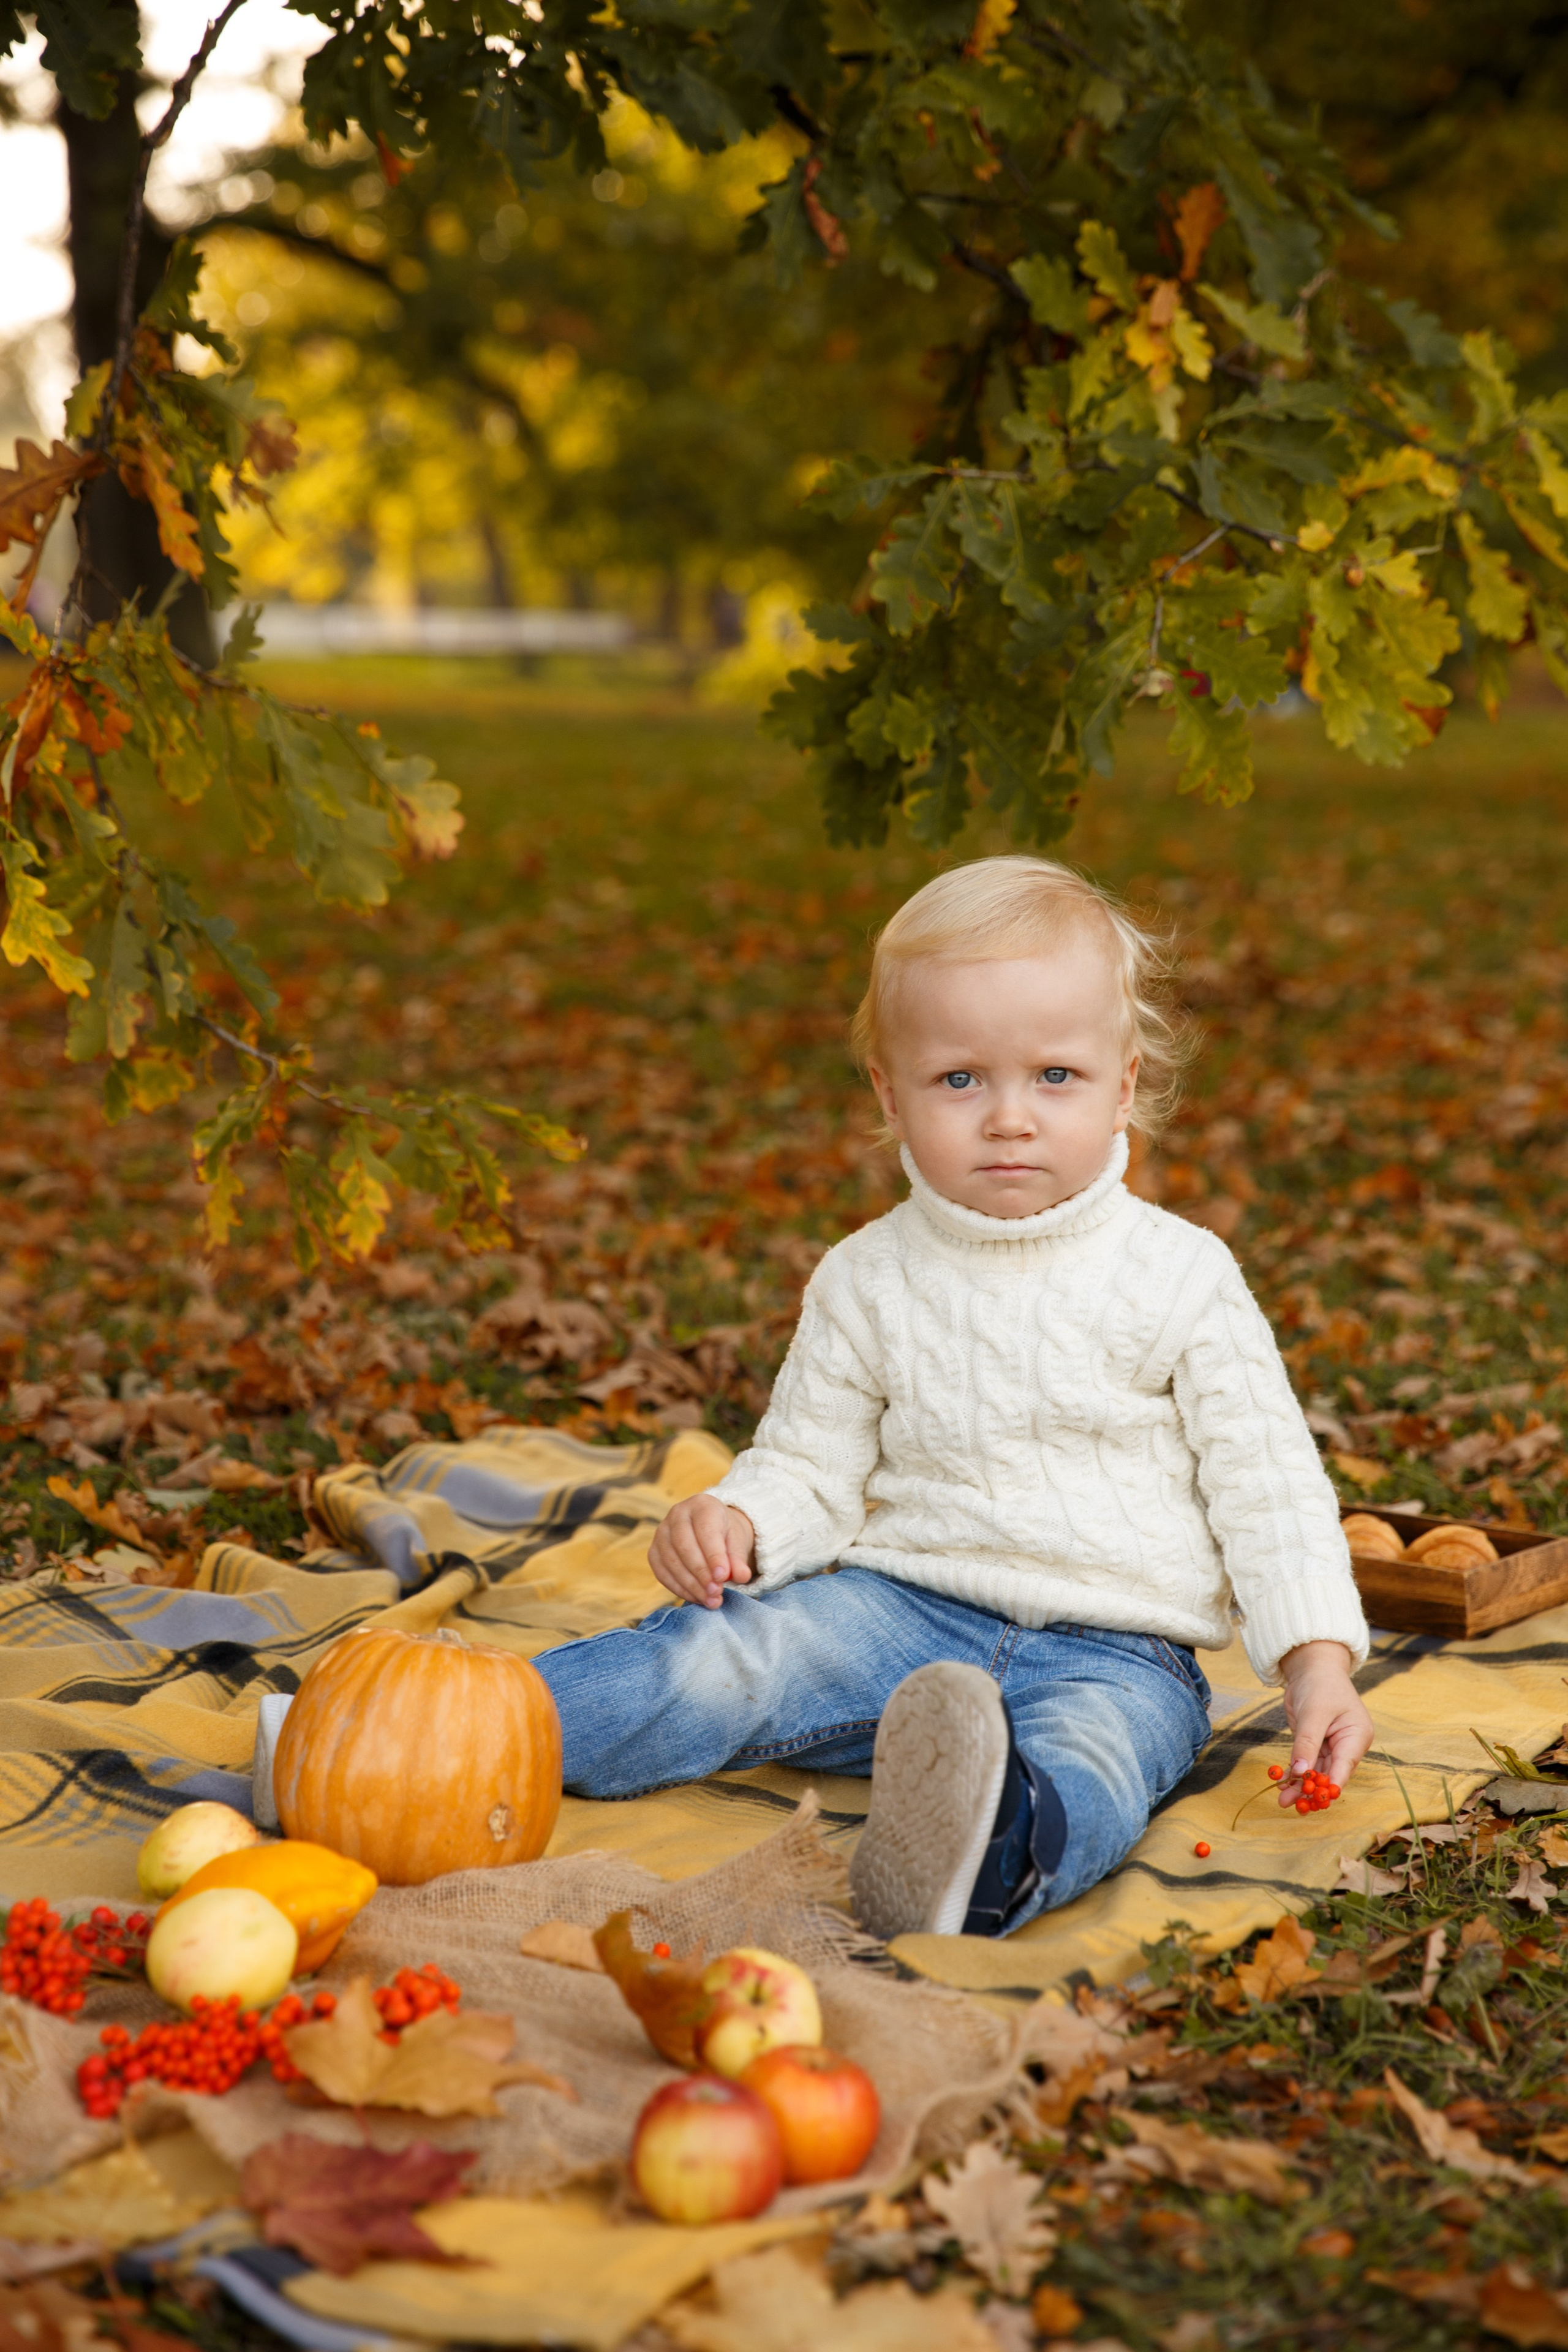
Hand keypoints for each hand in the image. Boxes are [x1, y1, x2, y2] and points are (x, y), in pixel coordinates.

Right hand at [648, 1494, 756, 1608]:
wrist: (710, 1530)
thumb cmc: (725, 1534)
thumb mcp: (737, 1542)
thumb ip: (738, 1558)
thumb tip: (741, 1576)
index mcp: (702, 1505)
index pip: (706, 1530)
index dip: (714, 1555)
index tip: (723, 1577)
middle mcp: (677, 1514)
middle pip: (685, 1546)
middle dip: (702, 1573)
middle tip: (717, 1592)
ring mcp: (661, 1532)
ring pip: (672, 1562)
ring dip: (692, 1585)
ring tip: (711, 1600)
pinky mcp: (654, 1551)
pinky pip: (662, 1573)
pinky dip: (680, 1589)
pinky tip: (697, 1597)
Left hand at [1277, 1640, 1373, 1803]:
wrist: (1312, 1668)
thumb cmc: (1320, 1684)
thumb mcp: (1314, 1713)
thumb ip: (1307, 1742)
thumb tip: (1301, 1772)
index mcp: (1356, 1736)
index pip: (1344, 1766)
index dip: (1330, 1785)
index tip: (1316, 1801)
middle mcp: (1346, 1745)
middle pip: (1329, 1773)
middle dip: (1310, 1789)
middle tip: (1290, 1805)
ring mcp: (1331, 1746)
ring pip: (1316, 1772)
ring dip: (1300, 1785)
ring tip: (1282, 1801)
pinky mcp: (1315, 1744)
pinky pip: (1305, 1762)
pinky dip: (1294, 1772)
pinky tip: (1281, 1783)